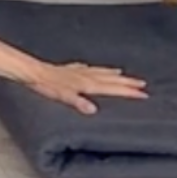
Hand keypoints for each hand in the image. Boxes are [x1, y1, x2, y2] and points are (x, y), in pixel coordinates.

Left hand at [25, 61, 148, 114]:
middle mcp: (85, 75)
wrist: (33, 71)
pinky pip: (87, 67)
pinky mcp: (68, 68)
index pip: (112, 88)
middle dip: (127, 82)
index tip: (143, 94)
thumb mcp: (64, 96)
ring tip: (123, 73)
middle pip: (111, 79)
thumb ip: (79, 102)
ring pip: (100, 71)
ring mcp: (77, 70)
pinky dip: (94, 68)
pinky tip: (91, 67)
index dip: (128, 92)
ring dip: (113, 74)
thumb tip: (93, 110)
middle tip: (142, 83)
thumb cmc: (47, 85)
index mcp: (87, 84)